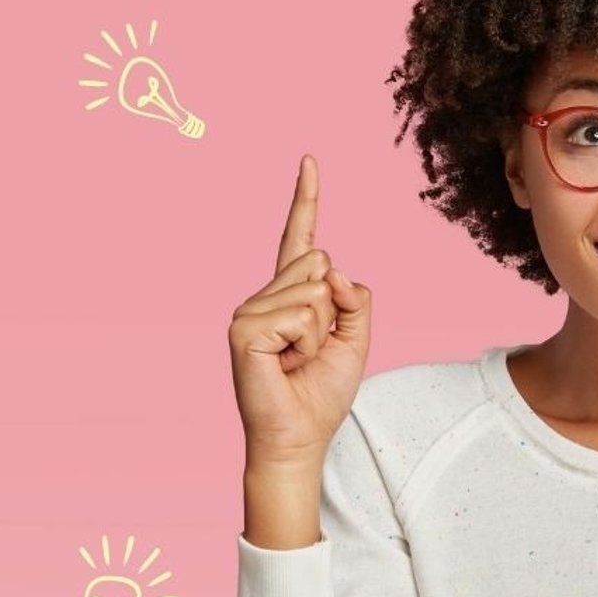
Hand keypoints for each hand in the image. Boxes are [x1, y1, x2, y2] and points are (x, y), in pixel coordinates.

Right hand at [229, 154, 373, 469]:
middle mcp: (264, 296)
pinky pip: (300, 313)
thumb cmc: (322, 393)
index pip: (300, 239)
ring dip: (320, 332)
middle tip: (312, 351)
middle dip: (332, 311)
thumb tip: (331, 268)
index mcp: (289, 296)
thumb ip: (354, 297)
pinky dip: (306, 342)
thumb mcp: (355, 340)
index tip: (309, 160)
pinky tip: (285, 362)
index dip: (305, 199)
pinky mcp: (243, 328)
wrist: (300, 436)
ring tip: (297, 360)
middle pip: (320, 263)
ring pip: (313, 289)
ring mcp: (248, 309)